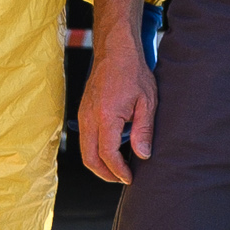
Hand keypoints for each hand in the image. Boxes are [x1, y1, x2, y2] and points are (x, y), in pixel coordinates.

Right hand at [79, 41, 153, 183]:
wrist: (115, 51)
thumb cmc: (133, 72)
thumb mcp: (147, 101)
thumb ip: (143, 130)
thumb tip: (143, 155)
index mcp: (106, 116)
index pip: (107, 154)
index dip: (118, 171)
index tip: (130, 178)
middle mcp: (89, 117)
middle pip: (90, 158)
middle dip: (105, 174)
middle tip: (122, 179)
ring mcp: (83, 114)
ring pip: (84, 150)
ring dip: (99, 164)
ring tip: (118, 168)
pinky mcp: (82, 111)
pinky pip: (84, 138)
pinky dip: (95, 150)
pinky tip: (112, 150)